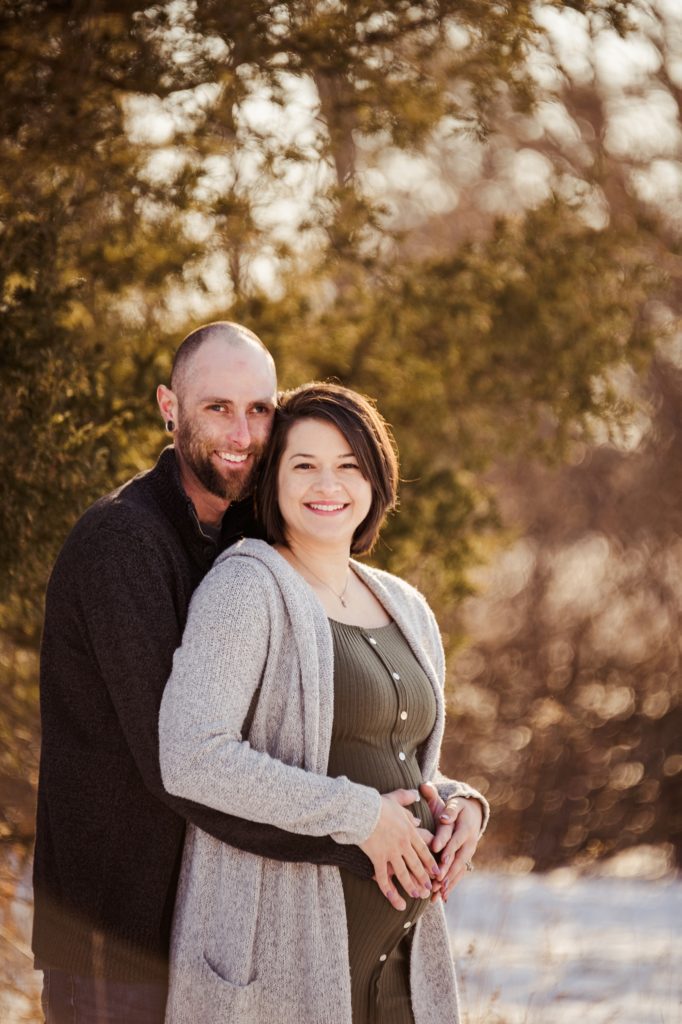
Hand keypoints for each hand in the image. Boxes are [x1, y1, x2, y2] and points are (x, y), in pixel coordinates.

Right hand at [360, 789, 438, 910]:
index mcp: (409, 830)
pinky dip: (391, 892)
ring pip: (404, 874)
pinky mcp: (378, 858)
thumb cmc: (377, 803)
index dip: (430, 862)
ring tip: (417, 896)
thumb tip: (416, 796)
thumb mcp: (395, 798)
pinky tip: (396, 901)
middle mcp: (403, 843)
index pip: (424, 850)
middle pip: (417, 864)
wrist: (361, 809)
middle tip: (429, 888)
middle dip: (424, 878)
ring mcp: (391, 852)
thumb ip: (406, 798)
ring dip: (412, 886)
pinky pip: (385, 879)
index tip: (436, 872)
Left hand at [419, 782, 482, 901]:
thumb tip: (429, 793)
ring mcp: (468, 853)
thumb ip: (437, 799)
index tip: (436, 850)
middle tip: (437, 878)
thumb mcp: (449, 802)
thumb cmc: (454, 808)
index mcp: (464, 826)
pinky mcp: (465, 861)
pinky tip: (442, 898)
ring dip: (449, 881)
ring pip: (459, 869)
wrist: (472, 816)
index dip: (446, 843)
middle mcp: (469, 841)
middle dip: (447, 868)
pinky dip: (451, 886)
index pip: (455, 836)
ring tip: (438, 893)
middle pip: (458, 857)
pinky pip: (458, 875)